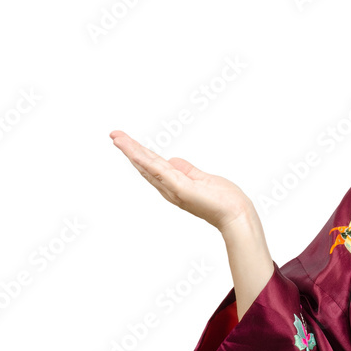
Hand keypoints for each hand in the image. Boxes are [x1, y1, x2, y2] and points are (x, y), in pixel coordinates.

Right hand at [110, 129, 253, 231]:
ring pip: (148, 166)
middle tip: (114, 135)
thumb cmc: (224, 201)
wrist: (236, 215)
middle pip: (145, 165)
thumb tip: (172, 160)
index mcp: (175, 185)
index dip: (139, 153)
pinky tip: (134, 152)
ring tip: (117, 138)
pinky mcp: (181, 189)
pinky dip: (146, 162)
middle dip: (129, 150)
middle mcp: (170, 189)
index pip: (153, 165)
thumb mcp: (202, 179)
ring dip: (132, 152)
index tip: (126, 140)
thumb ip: (187, 170)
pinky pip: (160, 172)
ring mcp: (174, 189)